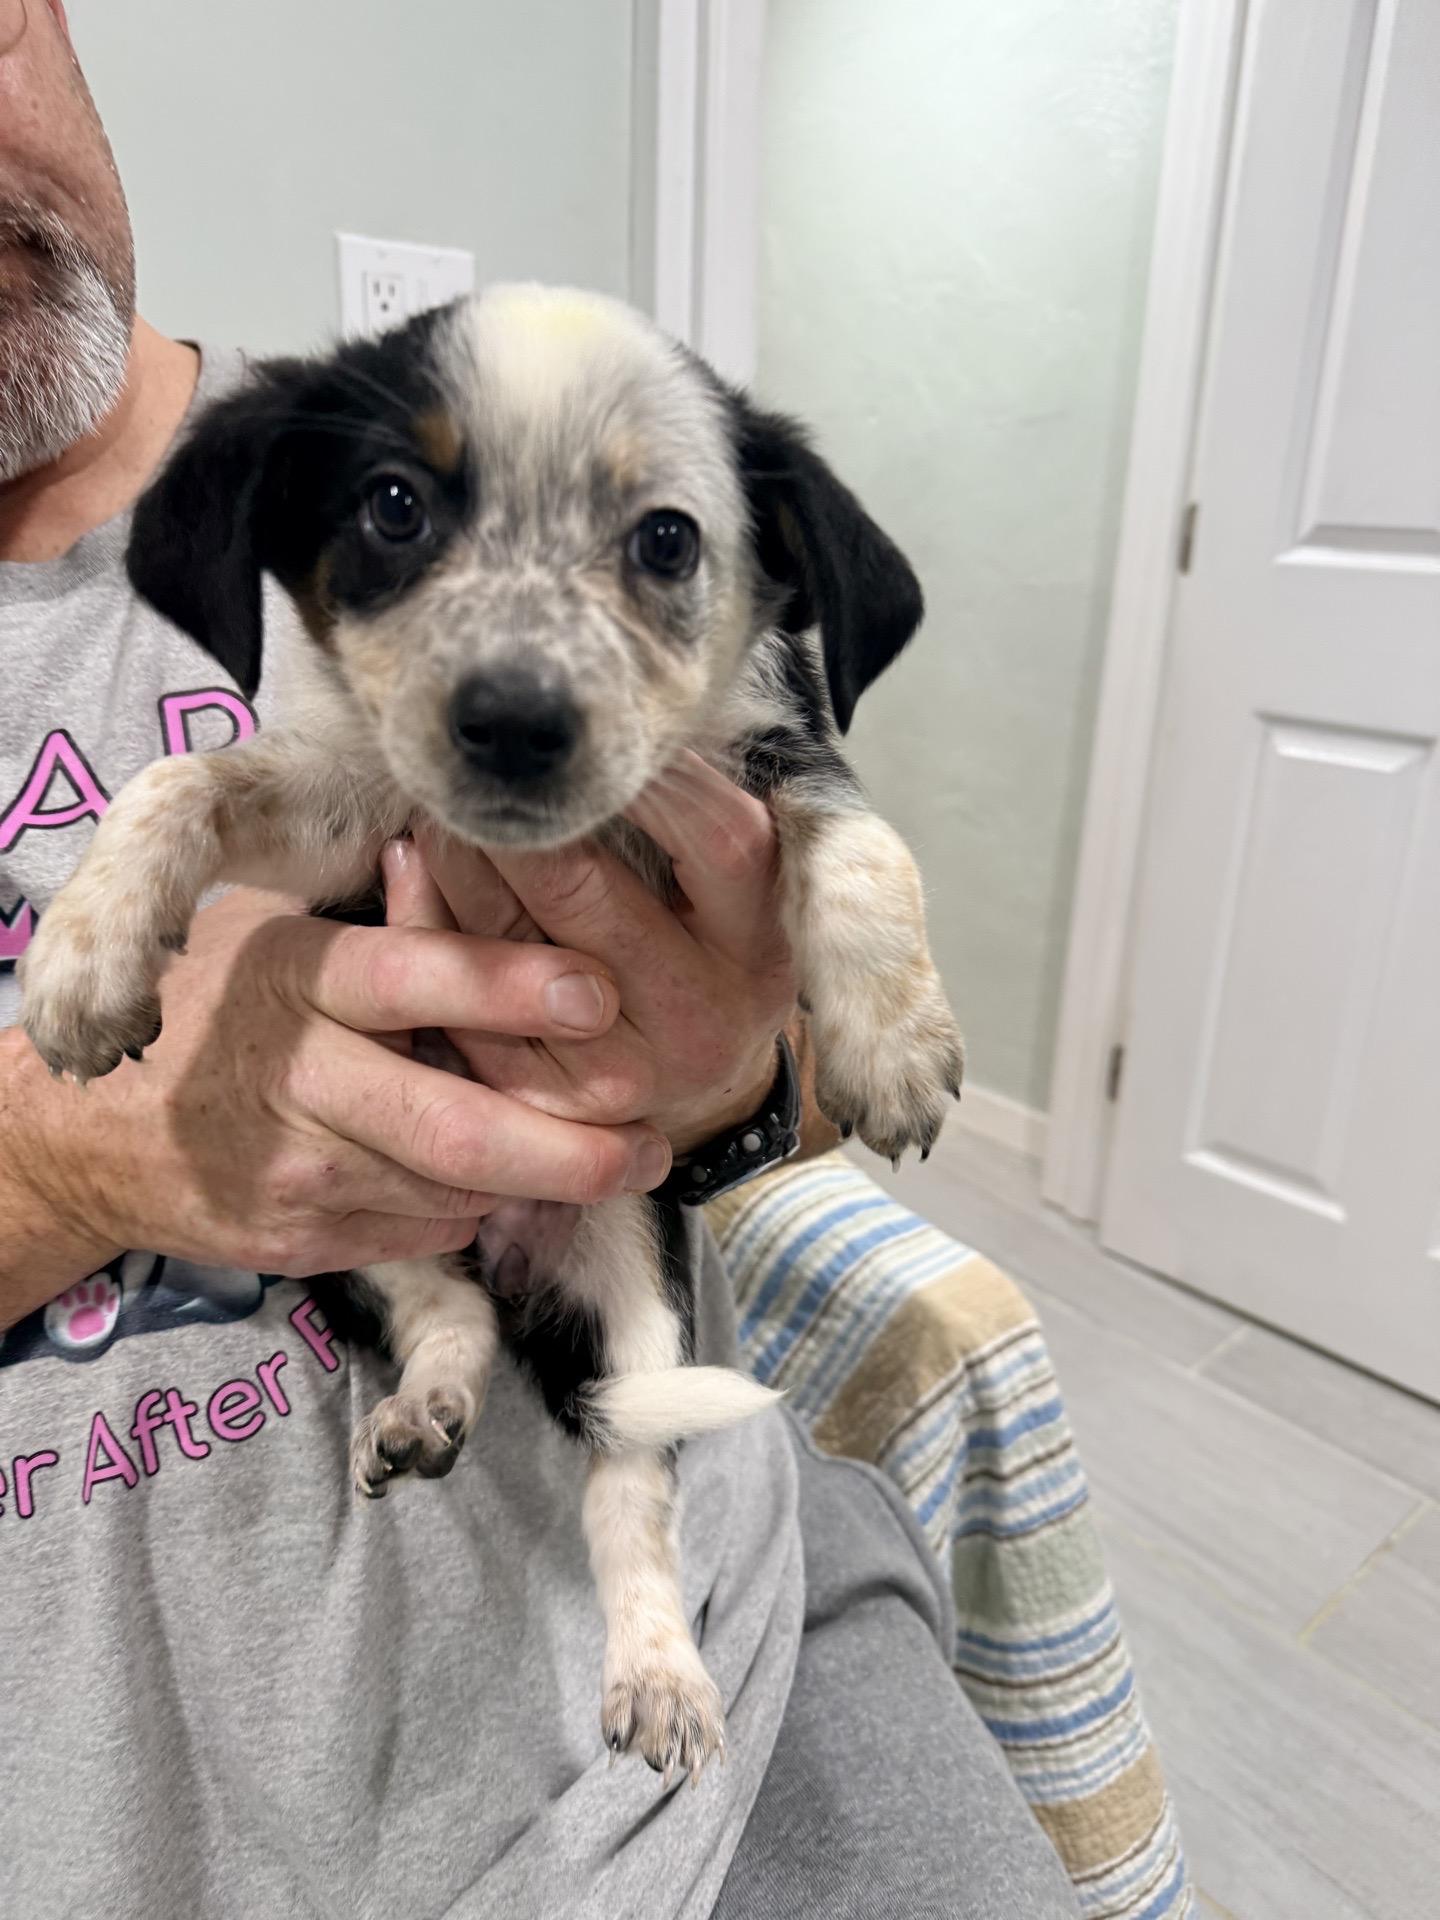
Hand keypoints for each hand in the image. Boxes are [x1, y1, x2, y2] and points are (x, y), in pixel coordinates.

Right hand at [0, 886, 672, 1321]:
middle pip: (452, 1124)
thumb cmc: (217, 1005)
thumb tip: (496, 865)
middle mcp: (296, 1075)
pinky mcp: (297, 1238)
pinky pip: (421, 1230)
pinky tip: (500, 1181)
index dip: (511, 987)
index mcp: (297, 975)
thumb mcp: (280, 934)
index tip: (600, 994)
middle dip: (569, 1146)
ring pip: (450, 1189)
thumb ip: (386, 920)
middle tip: (652, 1144)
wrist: (91, 1133)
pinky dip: (474, 1207)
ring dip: (539, 1180)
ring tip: (611, 1161)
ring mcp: (294, 1168)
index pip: (413, 978)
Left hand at [384, 753, 796, 1153]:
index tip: (585, 726)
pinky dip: (423, 932)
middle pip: (580, 885)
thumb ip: (685, 820)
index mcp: (758, 948)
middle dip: (511, 813)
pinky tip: (411, 879)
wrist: (703, 1094)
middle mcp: (699, 1013)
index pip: (715, 837)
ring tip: (435, 813)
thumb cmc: (705, 957)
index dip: (645, 770)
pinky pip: (460, 1007)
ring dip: (454, 862)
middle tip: (471, 765)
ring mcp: (625, 1070)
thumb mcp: (732, 898)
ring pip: (503, 945)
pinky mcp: (550, 1108)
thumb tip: (580, 736)